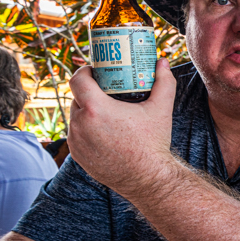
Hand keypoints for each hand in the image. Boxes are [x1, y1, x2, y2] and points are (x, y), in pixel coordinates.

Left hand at [67, 58, 176, 197]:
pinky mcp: (77, 155)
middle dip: (89, 92)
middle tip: (107, 90)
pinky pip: (77, 135)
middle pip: (77, 98)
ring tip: (106, 111)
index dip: (85, 72)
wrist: (147, 178)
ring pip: (76, 117)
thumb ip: (163, 81)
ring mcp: (76, 141)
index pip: (78, 80)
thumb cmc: (153, 143)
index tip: (96, 71)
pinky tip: (102, 131)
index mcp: (96, 109)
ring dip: (86, 111)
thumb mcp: (161, 109)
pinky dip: (86, 130)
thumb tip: (163, 62)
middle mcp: (80, 124)